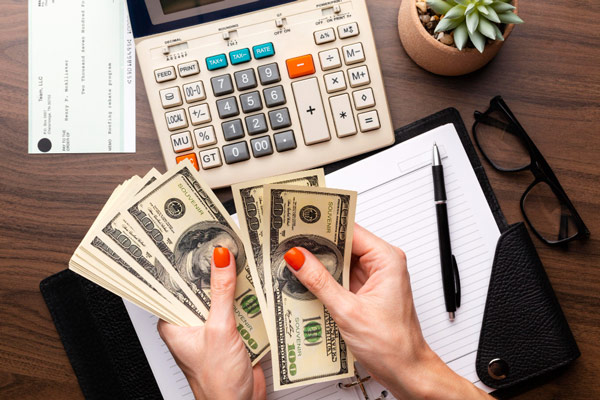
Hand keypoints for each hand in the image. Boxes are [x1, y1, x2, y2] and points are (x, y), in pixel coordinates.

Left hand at [158, 247, 265, 399]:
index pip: (176, 283)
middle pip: (202, 286)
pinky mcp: (232, 332)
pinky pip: (238, 308)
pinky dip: (248, 297)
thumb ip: (222, 292)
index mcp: (175, 322)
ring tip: (243, 258)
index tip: (196, 240)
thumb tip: (221, 259)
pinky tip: (256, 285)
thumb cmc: (217, 382)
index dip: (186, 261)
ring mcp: (213, 327)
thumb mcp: (220, 329)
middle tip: (225, 243)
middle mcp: (191, 323)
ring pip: (222, 295)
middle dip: (215, 268)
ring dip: (234, 282)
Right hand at [283, 224, 490, 399]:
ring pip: (340, 261)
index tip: (299, 224)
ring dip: (318, 264)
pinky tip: (305, 281)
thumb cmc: (392, 344)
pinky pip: (340, 277)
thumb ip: (320, 281)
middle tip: (288, 243)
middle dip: (316, 245)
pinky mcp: (364, 292)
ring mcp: (373, 278)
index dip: (323, 226)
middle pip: (343, 244)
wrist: (405, 371)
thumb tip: (298, 257)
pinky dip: (324, 279)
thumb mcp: (348, 310)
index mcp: (387, 259)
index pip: (350, 230)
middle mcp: (382, 264)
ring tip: (292, 262)